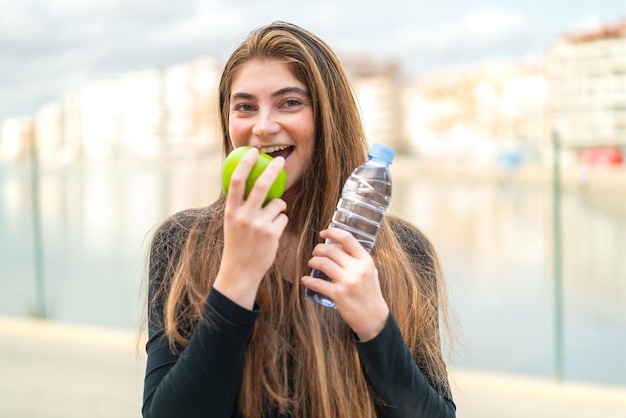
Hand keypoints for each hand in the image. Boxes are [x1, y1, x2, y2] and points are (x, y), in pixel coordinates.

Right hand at [214, 147, 288, 308]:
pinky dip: (281, 221)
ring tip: (270, 219)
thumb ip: (240, 205)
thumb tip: (250, 182)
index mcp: (231, 211)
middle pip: (262, 185)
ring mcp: (258, 225)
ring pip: (278, 203)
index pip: (237, 181)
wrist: (240, 272)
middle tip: (280, 160)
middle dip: (273, 169)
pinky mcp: (272, 234)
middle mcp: (244, 216)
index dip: (245, 164)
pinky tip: (273, 233)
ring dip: (279, 207)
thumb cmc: (237, 245)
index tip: (253, 151)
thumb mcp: (233, 223)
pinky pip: (284, 217)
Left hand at [302, 228, 388, 340]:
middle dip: (318, 249)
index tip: (323, 233)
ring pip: (323, 263)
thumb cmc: (370, 292)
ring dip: (313, 261)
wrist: (373, 317)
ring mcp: (347, 282)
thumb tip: (337, 245)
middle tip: (315, 252)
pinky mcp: (338, 295)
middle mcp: (357, 269)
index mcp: (365, 260)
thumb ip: (356, 258)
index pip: (347, 239)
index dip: (332, 232)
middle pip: (331, 250)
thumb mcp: (370, 271)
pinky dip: (309, 280)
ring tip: (312, 263)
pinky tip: (306, 279)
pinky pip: (318, 283)